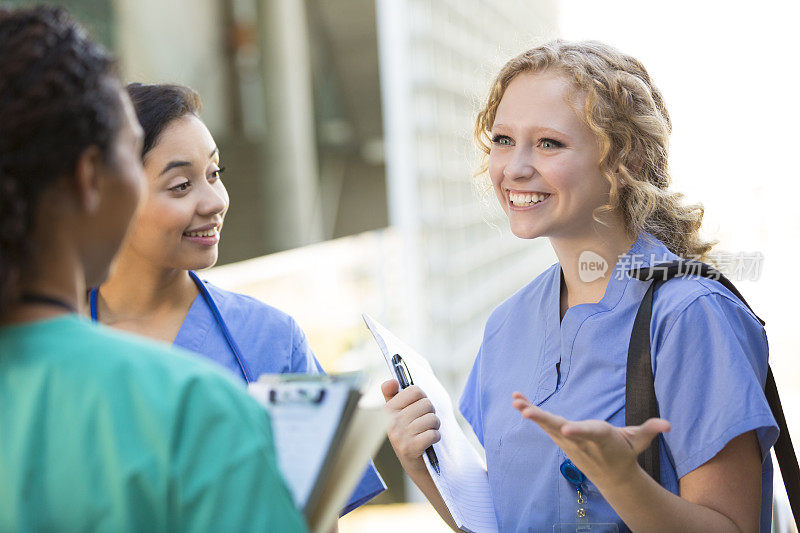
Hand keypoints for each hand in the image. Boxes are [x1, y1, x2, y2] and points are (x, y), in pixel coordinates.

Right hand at [382, 380, 440, 473]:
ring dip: (434, 426)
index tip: (418, 407)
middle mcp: (391, 422)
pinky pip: (433, 434)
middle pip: (427, 403)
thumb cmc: (408, 433)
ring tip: (427, 431)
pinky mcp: (410, 448)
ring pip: (432, 418)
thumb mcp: (397, 413)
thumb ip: (393, 394)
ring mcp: (400, 436)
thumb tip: (392, 381)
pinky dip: (436, 437)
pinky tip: (429, 441)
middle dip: (430, 413)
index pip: (415, 390)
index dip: (422, 398)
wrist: (413, 463)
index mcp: (387, 410)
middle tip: (424, 422)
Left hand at [511, 392, 670, 488]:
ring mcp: (567, 440)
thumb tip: (667, 424)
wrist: (611, 476)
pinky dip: (530, 411)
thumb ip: (649, 430)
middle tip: (525, 412)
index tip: (563, 428)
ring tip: (515, 401)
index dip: (577, 430)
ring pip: (546, 425)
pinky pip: (543, 422)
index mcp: (600, 438)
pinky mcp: (560, 436)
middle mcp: (579, 440)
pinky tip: (517, 401)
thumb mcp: (638, 441)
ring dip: (530, 412)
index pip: (587, 433)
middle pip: (559, 428)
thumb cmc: (625, 452)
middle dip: (542, 419)